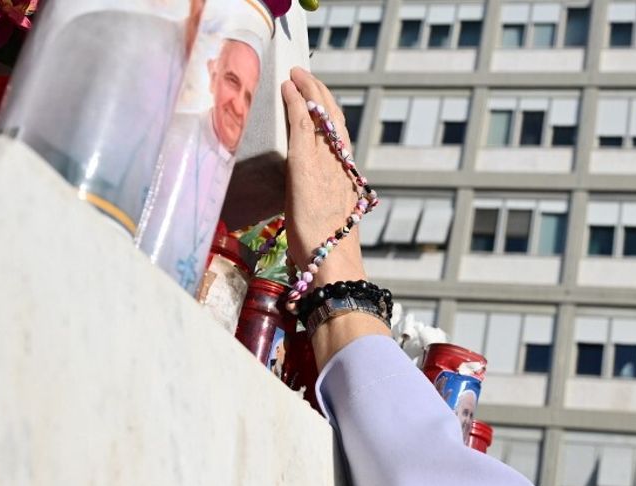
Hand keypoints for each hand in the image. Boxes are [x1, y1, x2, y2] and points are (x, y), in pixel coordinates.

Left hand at [281, 67, 364, 283]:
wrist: (333, 261)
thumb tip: (313, 206)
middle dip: (321, 95)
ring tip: (297, 74)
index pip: (340, 138)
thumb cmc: (329, 253)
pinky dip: (296, 102)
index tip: (321, 100)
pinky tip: (288, 88)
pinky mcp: (305, 164)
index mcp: (347, 180)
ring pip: (320, 115)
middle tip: (307, 76)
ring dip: (308, 90)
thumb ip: (324, 207)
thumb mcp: (330, 223)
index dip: (331, 115)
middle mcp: (340, 166)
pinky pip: (302, 124)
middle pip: (334, 119)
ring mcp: (325, 162)